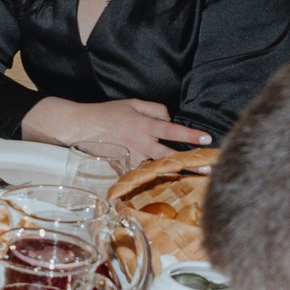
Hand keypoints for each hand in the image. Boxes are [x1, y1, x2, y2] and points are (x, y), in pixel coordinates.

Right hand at [27, 98, 209, 164]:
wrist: (81, 127)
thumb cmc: (108, 113)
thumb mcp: (133, 103)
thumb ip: (155, 109)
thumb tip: (170, 119)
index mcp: (145, 125)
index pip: (173, 130)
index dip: (191, 134)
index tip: (207, 138)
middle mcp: (142, 143)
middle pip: (170, 155)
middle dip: (190, 163)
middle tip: (208, 169)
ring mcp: (133, 157)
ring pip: (157, 169)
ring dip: (173, 176)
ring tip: (190, 182)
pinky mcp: (123, 167)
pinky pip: (139, 175)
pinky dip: (149, 180)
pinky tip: (162, 187)